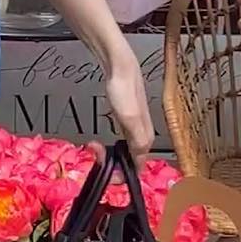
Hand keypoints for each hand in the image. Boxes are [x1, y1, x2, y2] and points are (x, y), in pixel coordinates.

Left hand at [101, 31, 154, 160]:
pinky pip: (120, 142)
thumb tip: (140, 161)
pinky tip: (100, 142)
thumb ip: (136, 140)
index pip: (138, 167)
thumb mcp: (129, 118)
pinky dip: (109, 147)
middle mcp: (143, 135)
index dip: (123, 175)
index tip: (107, 173)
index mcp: (146, 137)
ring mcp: (135, 127)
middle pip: (131, 161)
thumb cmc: (124, 89)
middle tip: (96, 153)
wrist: (119, 67)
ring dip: (109, 155)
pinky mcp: (126, 120)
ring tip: (94, 147)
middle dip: (113, 164)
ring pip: (124, 152)